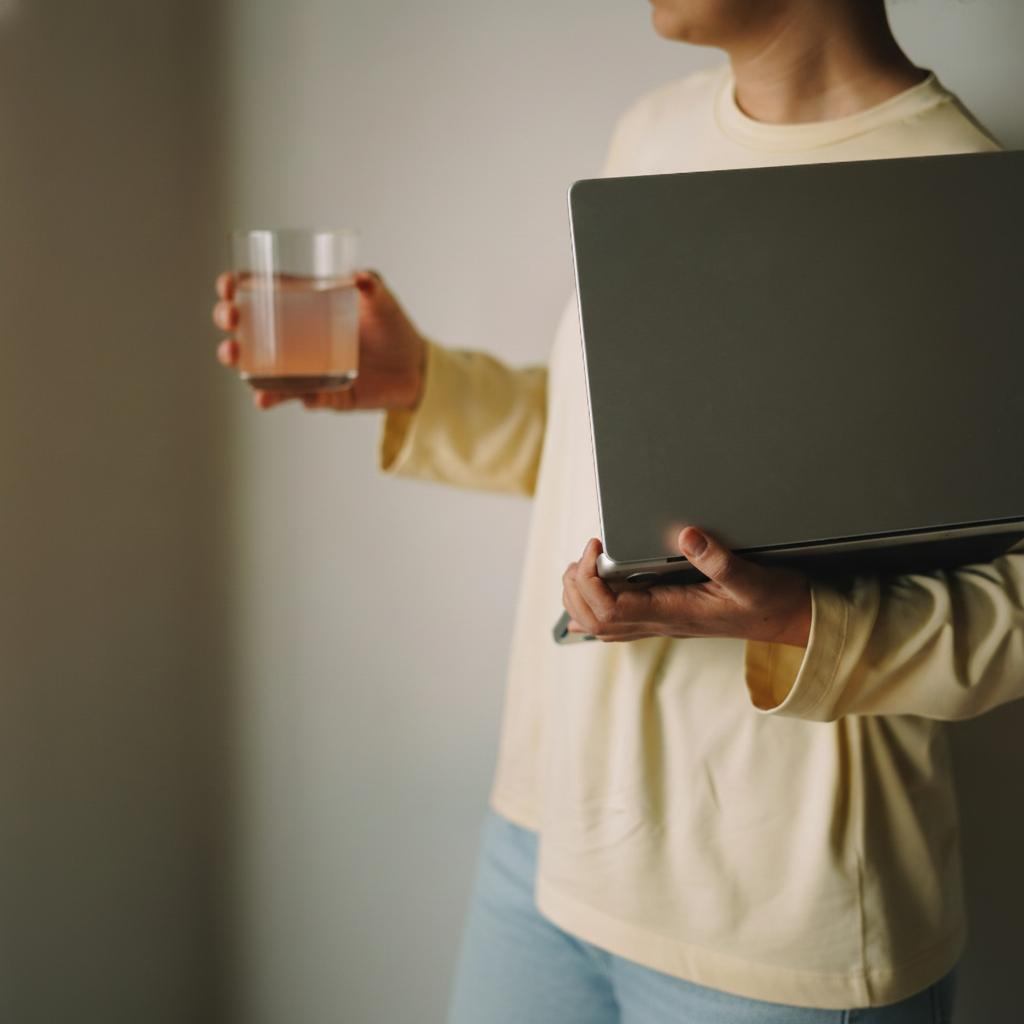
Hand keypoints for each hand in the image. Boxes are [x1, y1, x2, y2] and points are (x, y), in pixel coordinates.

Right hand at [213, 270, 425, 410]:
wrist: (417, 368)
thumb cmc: (393, 328)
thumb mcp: (384, 303)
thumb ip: (374, 287)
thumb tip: (360, 278)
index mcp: (303, 308)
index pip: (258, 295)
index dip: (235, 289)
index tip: (229, 286)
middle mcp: (296, 340)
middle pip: (248, 334)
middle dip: (230, 327)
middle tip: (231, 321)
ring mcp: (305, 370)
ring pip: (263, 373)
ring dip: (247, 374)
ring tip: (244, 373)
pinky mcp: (322, 394)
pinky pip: (302, 398)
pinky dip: (294, 398)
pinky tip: (294, 397)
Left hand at [562, 528, 810, 646]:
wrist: (794, 621)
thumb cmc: (774, 601)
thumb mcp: (752, 577)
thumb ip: (719, 560)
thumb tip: (687, 535)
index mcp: (674, 612)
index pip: (610, 609)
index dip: (590, 579)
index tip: (596, 545)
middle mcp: (662, 622)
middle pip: (597, 619)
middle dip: (577, 586)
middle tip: (584, 553)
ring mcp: (663, 623)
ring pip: (603, 625)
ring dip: (581, 598)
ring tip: (581, 567)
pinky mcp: (668, 618)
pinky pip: (620, 626)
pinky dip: (595, 613)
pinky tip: (585, 607)